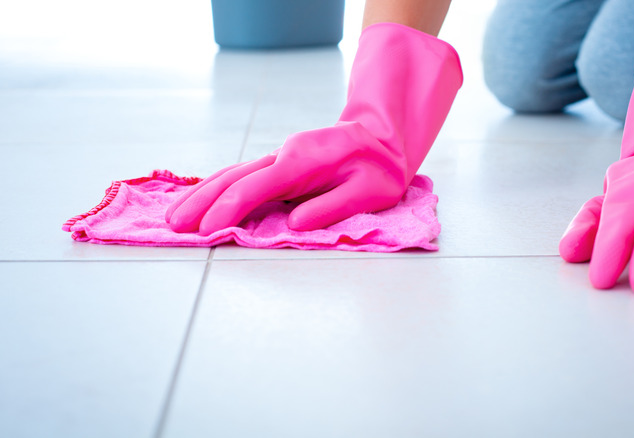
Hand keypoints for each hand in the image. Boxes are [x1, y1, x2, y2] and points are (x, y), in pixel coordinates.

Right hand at [166, 123, 406, 232]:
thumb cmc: (379, 170)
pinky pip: (244, 177)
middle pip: (233, 179)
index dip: (227, 210)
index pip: (254, 188)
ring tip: (176, 215)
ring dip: (202, 194)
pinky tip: (202, 200)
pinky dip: (219, 188)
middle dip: (201, 202)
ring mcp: (280, 159)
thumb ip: (331, 208)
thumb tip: (293, 224)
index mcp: (301, 162)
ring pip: (233, 175)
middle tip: (173, 226)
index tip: (206, 230)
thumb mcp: (368, 193)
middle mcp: (283, 157)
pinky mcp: (281, 165)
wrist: (383, 139)